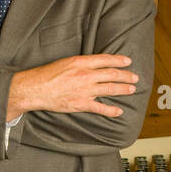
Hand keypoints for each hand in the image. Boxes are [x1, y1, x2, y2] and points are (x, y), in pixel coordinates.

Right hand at [6, 54, 137, 121]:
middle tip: (134, 77)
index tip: (128, 61)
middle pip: (111, 74)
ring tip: (132, 89)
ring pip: (110, 89)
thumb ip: (80, 64)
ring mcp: (85, 90)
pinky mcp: (81, 104)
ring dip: (123, 89)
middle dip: (125, 75)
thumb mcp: (65, 62)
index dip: (119, 60)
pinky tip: (119, 111)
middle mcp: (85, 75)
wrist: (36, 89)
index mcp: (81, 62)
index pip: (105, 59)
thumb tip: (92, 65)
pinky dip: (111, 110)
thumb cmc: (47, 75)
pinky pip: (100, 108)